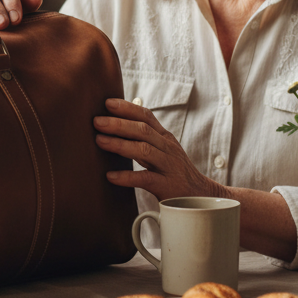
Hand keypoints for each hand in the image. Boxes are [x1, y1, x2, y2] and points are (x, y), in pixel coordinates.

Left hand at [93, 98, 225, 200]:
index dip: (127, 108)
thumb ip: (145, 137)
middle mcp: (167, 148)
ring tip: (99, 141)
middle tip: (97, 121)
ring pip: (144, 151)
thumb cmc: (173, 171)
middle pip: (143, 130)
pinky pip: (145, 179)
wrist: (200, 195)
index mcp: (164, 137)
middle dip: (119, 124)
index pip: (146, 116)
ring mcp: (168, 166)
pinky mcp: (167, 186)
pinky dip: (127, 177)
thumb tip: (115, 123)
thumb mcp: (163, 149)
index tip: (107, 102)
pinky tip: (110, 176)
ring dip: (120, 144)